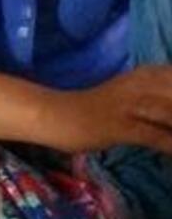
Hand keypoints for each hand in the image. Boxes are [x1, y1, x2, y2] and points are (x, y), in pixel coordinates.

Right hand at [47, 65, 171, 154]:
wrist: (58, 114)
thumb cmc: (97, 108)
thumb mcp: (132, 96)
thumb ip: (161, 99)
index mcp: (146, 74)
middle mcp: (140, 84)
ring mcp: (129, 104)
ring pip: (170, 112)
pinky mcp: (119, 125)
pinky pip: (154, 135)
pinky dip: (170, 143)